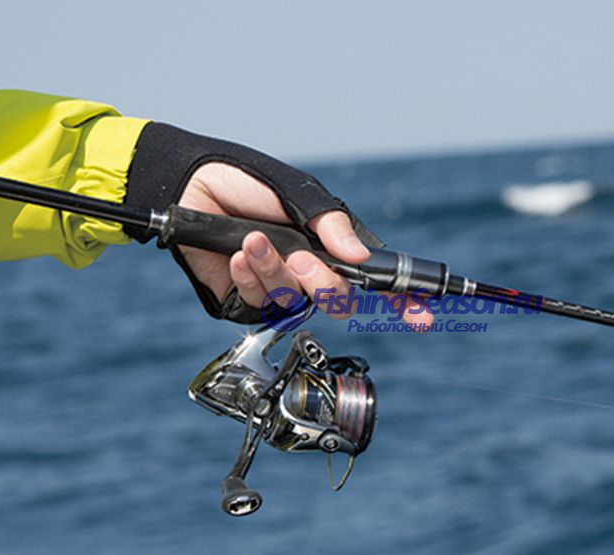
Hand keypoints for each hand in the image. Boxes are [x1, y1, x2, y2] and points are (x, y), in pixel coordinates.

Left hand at [176, 162, 433, 326]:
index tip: (423, 314)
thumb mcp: (296, 192)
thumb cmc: (248, 181)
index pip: (374, 277)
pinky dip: (249, 275)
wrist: (191, 185)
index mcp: (332, 243)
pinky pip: (259, 302)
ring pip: (295, 301)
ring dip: (275, 271)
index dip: (400, 298)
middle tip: (303, 262)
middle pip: (337, 300)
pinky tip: (235, 253)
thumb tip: (360, 258)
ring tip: (252, 242)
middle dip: (323, 286)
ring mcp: (279, 285)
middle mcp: (309, 270)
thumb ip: (329, 222)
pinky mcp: (247, 297)